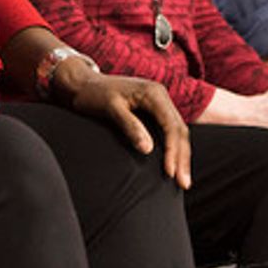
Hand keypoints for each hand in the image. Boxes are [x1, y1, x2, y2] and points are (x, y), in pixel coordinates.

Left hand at [52, 59, 192, 189]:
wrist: (84, 84)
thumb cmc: (94, 95)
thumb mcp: (110, 109)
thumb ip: (130, 127)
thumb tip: (148, 150)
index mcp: (153, 93)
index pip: (171, 125)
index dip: (173, 150)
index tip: (170, 172)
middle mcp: (161, 96)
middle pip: (180, 130)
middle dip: (183, 158)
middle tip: (184, 184)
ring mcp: (159, 102)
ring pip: (178, 131)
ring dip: (181, 156)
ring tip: (183, 182)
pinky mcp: (154, 110)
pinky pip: (170, 130)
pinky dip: (174, 148)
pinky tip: (174, 164)